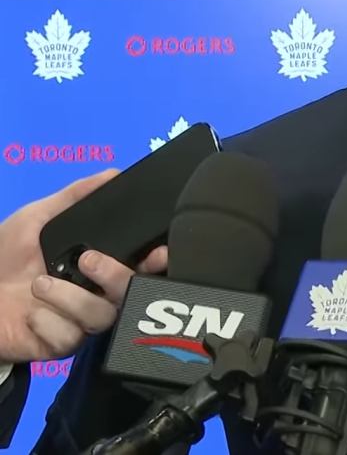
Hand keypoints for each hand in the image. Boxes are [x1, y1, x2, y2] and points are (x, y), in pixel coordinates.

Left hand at [0, 170, 167, 363]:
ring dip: (72, 299)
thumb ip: (74, 197)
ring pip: (103, 316)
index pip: (143, 264)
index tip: (159, 252)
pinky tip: (30, 313)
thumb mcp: (38, 218)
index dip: (158, 261)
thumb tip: (113, 173)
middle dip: (116, 276)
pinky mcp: (60, 345)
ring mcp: (81, 322)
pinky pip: (70, 337)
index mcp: (101, 265)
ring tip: (40, 285)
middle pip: (133, 292)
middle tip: (88, 261)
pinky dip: (48, 321)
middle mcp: (98, 294)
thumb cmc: (4, 256)